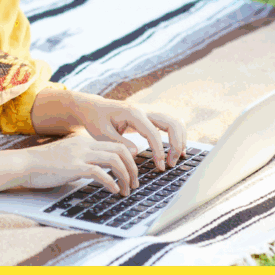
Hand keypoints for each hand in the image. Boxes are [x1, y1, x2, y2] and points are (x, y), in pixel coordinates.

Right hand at [23, 135, 139, 195]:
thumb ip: (82, 160)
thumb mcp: (67, 158)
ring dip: (126, 177)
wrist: (24, 164)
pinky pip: (101, 173)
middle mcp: (85, 144)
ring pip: (116, 160)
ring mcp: (80, 154)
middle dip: (133, 168)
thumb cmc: (43, 165)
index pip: (116, 145)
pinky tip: (114, 191)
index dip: (129, 159)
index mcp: (84, 141)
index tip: (131, 174)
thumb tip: (97, 173)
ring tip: (126, 190)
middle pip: (121, 150)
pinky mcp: (75, 167)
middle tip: (135, 184)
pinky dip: (112, 183)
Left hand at [68, 93, 186, 171]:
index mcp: (133, 113)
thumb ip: (119, 143)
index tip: (160, 167)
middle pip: (172, 122)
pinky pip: (171, 122)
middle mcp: (145, 109)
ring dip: (181, 139)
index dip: (159, 151)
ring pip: (175, 120)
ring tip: (176, 158)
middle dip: (177, 144)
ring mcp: (150, 110)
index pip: (153, 133)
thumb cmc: (96, 120)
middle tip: (171, 163)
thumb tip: (136, 153)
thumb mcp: (102, 134)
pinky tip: (176, 149)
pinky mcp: (151, 115)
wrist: (94, 108)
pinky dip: (178, 134)